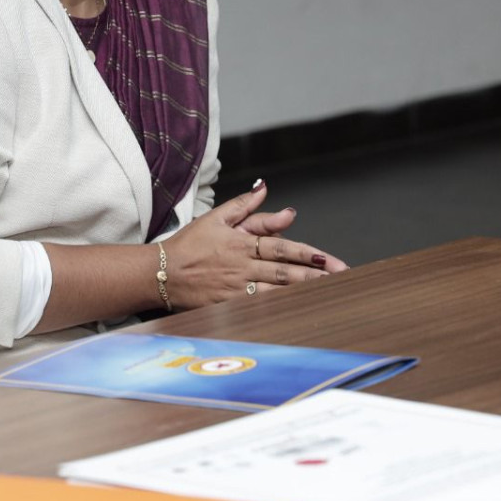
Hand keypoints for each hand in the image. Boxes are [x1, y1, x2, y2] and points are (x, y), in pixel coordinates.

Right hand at [163, 181, 346, 308]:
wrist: (160, 273)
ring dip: (302, 293)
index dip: (305, 253)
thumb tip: (267, 189)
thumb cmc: (189, 244)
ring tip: (327, 294)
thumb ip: (246, 206)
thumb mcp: (217, 218)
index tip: (326, 259)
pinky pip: (258, 308)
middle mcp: (241, 266)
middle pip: (284, 272)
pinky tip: (297, 311)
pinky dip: (278, 309)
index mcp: (241, 243)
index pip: (280, 247)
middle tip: (340, 278)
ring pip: (275, 292)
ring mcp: (235, 288)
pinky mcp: (227, 305)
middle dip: (314, 275)